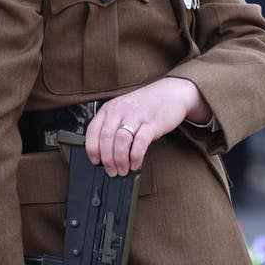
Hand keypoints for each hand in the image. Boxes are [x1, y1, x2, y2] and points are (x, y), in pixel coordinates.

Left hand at [85, 77, 210, 176]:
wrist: (172, 92)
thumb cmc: (147, 105)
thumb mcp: (124, 111)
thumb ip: (113, 127)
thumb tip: (105, 153)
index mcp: (110, 108)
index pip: (92, 130)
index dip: (92, 149)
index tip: (95, 161)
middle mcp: (120, 110)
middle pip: (106, 139)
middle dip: (107, 160)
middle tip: (111, 171)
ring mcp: (136, 116)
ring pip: (120, 141)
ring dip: (120, 160)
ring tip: (123, 170)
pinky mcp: (152, 123)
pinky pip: (140, 142)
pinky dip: (135, 157)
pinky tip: (136, 164)